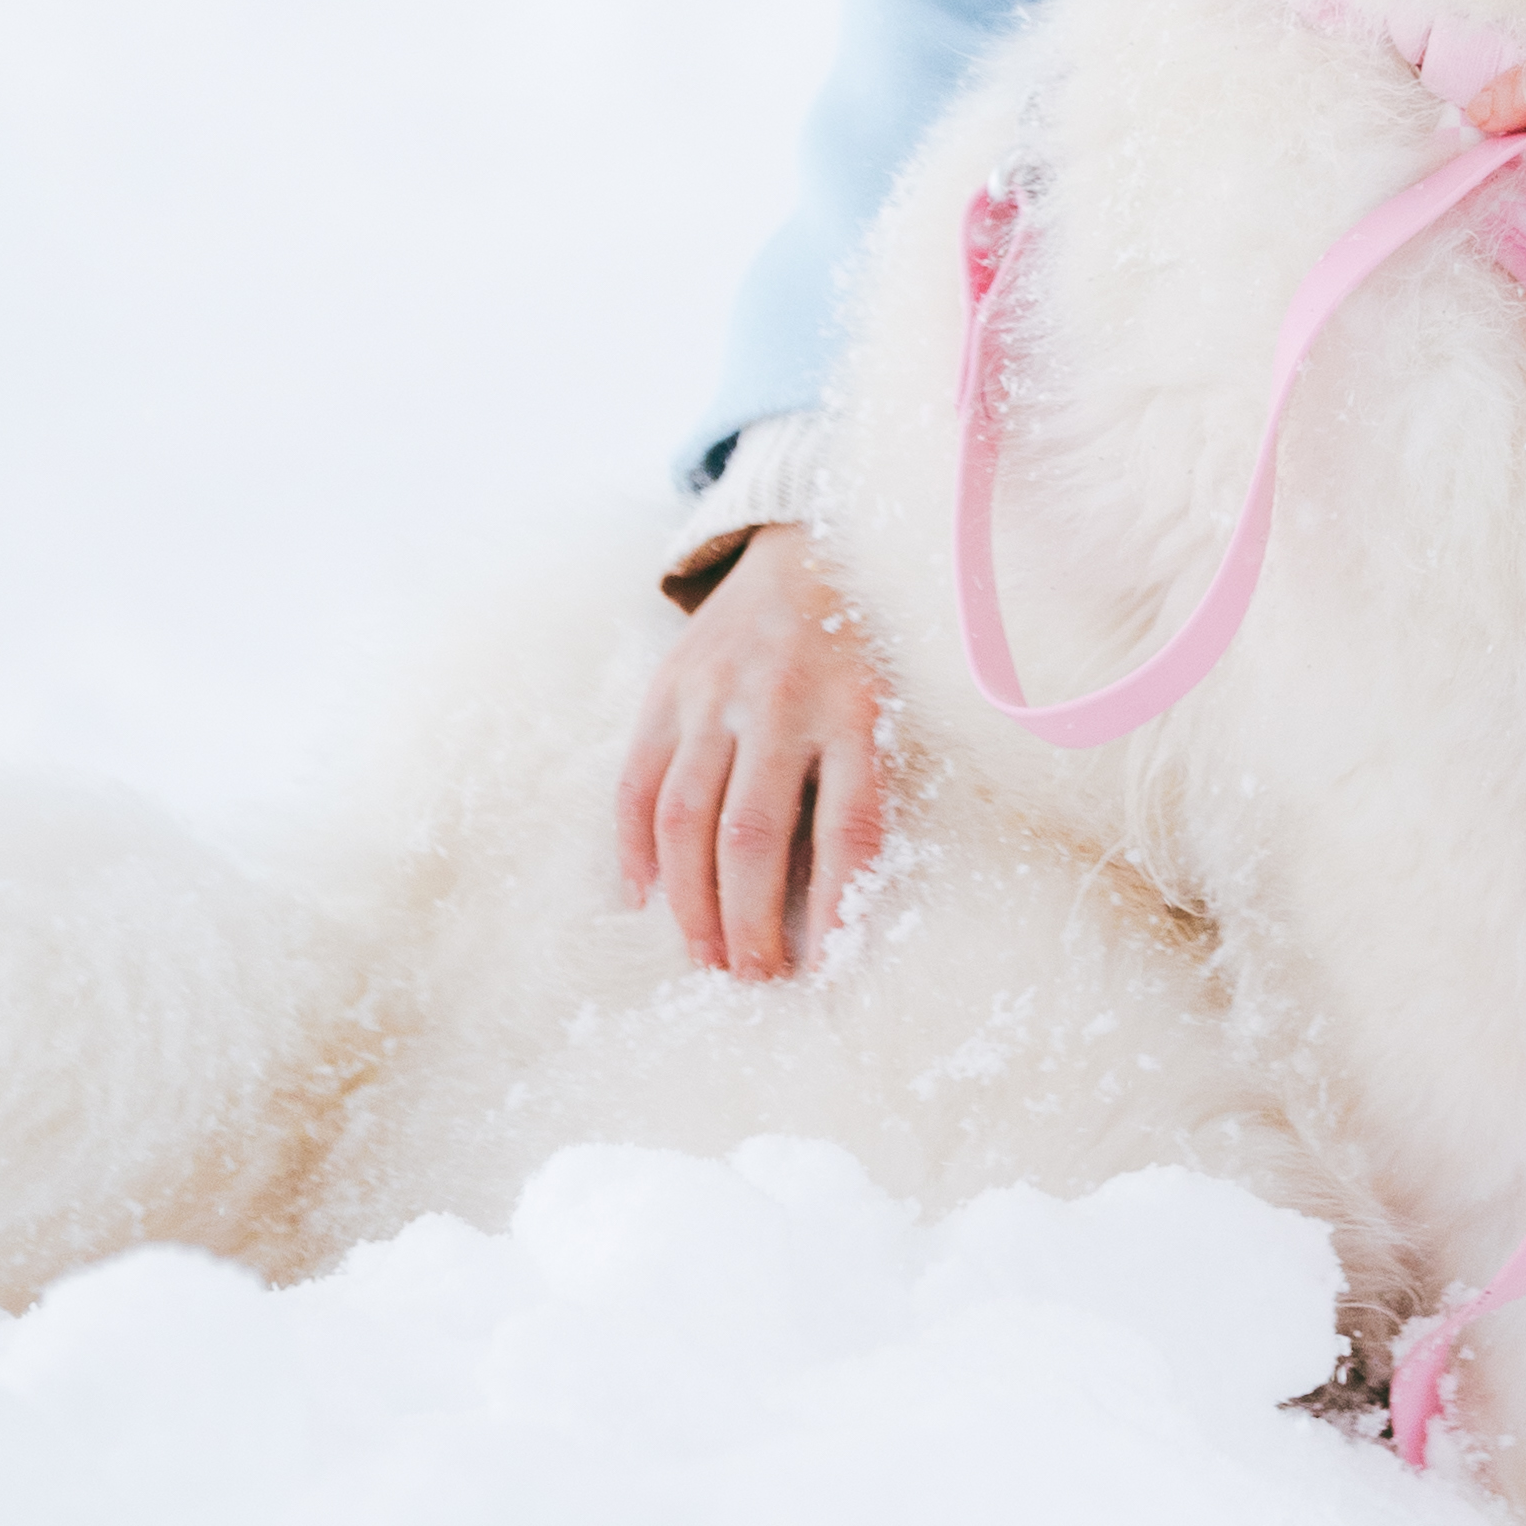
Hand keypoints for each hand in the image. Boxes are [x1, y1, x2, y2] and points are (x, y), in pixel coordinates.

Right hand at [615, 523, 890, 978]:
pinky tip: (643, 897)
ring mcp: (715, 693)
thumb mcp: (893, 699)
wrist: (809, 544)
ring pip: (685, 818)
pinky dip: (632, 847)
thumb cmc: (865, 648)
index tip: (825, 970)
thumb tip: (848, 900)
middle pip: (752, 837)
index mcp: (856, 710)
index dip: (833, 911)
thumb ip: (870, 781)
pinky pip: (636, 780)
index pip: (847, 831)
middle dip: (746, 925)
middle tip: (752, 980)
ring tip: (703, 957)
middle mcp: (782, 702)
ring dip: (688, 902)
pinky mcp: (668, 687)